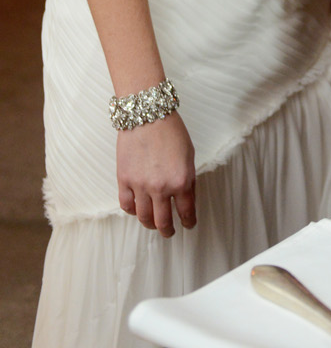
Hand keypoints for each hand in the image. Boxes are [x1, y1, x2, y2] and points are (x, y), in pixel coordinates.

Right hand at [117, 112, 196, 237]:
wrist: (148, 115)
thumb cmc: (171, 132)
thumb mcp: (189, 156)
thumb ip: (188, 179)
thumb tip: (186, 198)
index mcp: (181, 181)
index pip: (186, 211)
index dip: (188, 221)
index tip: (189, 225)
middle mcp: (161, 188)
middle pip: (163, 221)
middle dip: (168, 230)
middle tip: (170, 232)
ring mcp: (141, 186)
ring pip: (144, 217)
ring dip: (150, 224)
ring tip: (154, 225)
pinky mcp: (124, 180)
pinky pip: (126, 205)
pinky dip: (132, 211)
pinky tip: (136, 211)